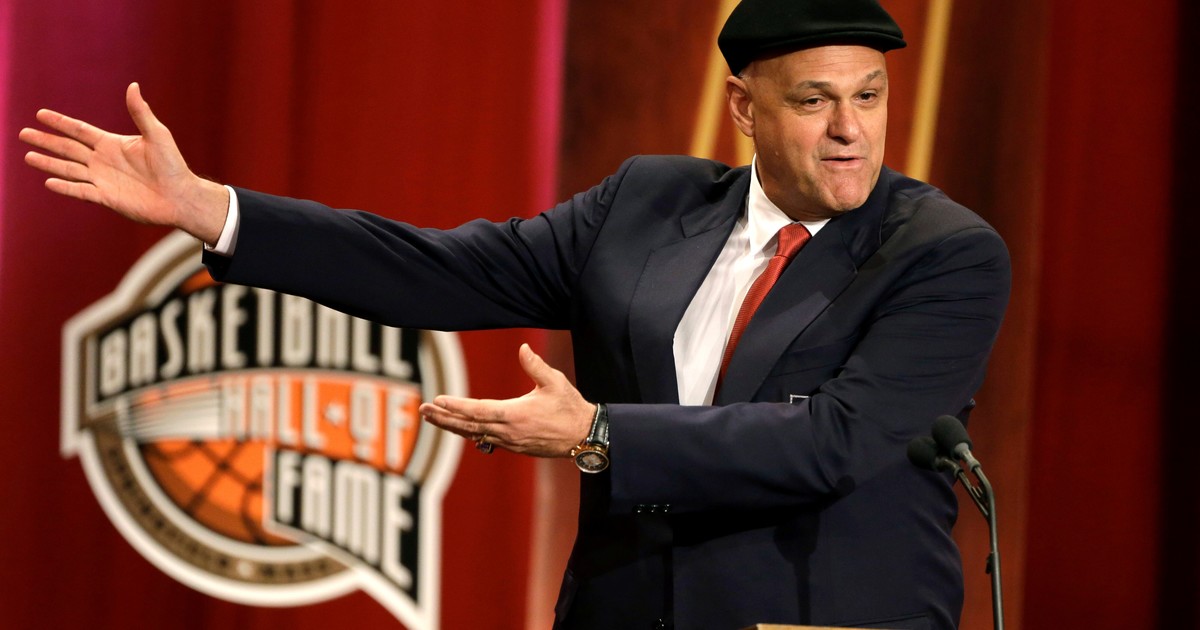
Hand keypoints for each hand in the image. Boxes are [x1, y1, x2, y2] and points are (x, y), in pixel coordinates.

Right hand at [19, 82, 228, 243]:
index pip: (80, 130)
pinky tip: (49, 181)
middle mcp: (103, 161)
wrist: (180, 196)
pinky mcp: (107, 197)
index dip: (60, 122)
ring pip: (69, 169)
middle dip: (46, 141)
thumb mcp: (157, 134)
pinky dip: (65, 187)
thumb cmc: (173, 165)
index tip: (40, 114)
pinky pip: (81, 191)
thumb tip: (133, 86)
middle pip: (68, 148)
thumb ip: (141, 112)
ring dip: (49, 163)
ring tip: (28, 156)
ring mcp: (103, 180)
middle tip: (23, 134)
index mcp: (112, 144)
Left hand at [419, 344, 593, 457]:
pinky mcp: (515, 447)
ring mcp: (510, 442)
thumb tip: (522, 348)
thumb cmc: (570, 407)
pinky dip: (468, 433)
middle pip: (468, 426)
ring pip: (474, 434)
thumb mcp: (555, 382)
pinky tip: (459, 427)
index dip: (456, 406)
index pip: (478, 410)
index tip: (437, 401)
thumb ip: (535, 365)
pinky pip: (485, 439)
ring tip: (433, 418)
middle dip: (444, 418)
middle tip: (422, 411)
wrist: (584, 437)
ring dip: (452, 426)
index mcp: (515, 414)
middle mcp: (508, 431)